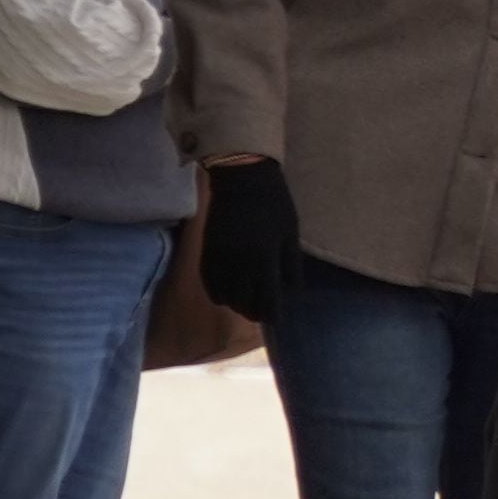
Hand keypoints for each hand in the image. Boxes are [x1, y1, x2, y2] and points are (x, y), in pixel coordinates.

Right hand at [197, 156, 303, 322]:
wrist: (242, 179)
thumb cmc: (275, 206)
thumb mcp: (291, 236)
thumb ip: (291, 266)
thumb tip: (290, 292)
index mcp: (264, 260)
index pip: (268, 301)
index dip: (272, 314)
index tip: (276, 319)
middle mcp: (239, 264)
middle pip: (245, 303)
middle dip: (255, 311)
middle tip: (262, 311)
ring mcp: (220, 259)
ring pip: (225, 297)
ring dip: (236, 303)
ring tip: (246, 302)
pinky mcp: (206, 252)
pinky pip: (208, 283)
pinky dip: (217, 293)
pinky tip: (226, 294)